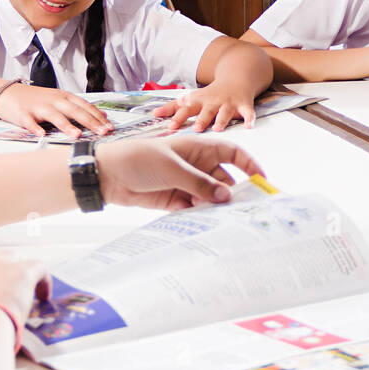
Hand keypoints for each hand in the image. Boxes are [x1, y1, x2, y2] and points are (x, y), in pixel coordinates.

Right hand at [0, 83, 113, 136]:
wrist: (8, 93)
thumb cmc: (37, 99)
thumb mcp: (60, 100)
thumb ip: (79, 107)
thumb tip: (101, 116)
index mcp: (64, 97)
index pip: (85, 106)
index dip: (98, 117)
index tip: (110, 127)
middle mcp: (54, 100)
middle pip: (75, 111)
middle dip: (90, 122)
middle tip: (103, 132)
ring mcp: (38, 107)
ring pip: (54, 116)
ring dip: (66, 125)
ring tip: (77, 135)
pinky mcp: (23, 114)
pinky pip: (30, 122)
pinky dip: (35, 128)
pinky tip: (41, 135)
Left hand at [95, 135, 264, 210]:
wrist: (107, 175)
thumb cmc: (139, 159)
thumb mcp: (173, 168)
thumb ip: (200, 183)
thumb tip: (226, 196)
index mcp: (199, 148)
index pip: (232, 154)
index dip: (249, 165)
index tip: (261, 180)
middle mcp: (197, 165)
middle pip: (225, 179)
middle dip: (235, 192)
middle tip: (245, 209)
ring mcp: (187, 183)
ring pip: (211, 196)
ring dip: (216, 206)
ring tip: (223, 218)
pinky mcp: (176, 200)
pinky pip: (196, 208)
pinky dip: (201, 215)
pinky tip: (204, 221)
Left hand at [152, 81, 258, 132]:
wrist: (236, 79)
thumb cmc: (211, 94)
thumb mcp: (192, 98)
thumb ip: (173, 107)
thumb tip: (153, 114)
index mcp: (199, 101)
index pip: (186, 110)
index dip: (178, 118)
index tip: (170, 127)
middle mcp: (213, 102)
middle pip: (206, 112)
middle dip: (201, 120)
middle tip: (196, 129)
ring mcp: (229, 103)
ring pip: (225, 113)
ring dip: (222, 120)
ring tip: (218, 129)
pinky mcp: (244, 105)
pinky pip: (248, 112)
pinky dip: (249, 119)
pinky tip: (250, 126)